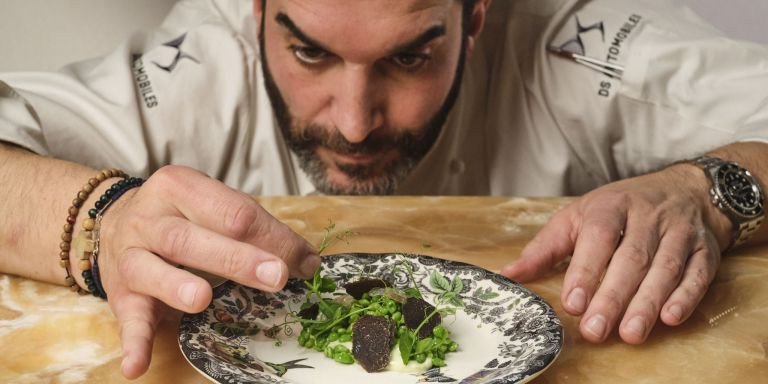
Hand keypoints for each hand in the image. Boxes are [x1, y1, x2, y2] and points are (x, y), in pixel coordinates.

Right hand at [96, 165, 319, 377]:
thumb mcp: (213, 208)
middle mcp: (151, 218)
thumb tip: (306, 262)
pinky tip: (136, 365)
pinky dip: (133, 342)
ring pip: (151, 268)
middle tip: (275, 276)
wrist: (111, 223)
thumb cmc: (181, 218)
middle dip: (236, 258)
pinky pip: (126, 318)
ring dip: (177, 286)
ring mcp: (130, 255)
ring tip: (202, 299)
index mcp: (182, 188)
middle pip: (190, 238)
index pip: (233, 211)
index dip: (271, 237)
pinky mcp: (120, 293)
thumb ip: (256, 230)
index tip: (304, 262)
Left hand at [501, 164, 730, 343]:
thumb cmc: (620, 209)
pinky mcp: (704, 249)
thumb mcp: (577, 218)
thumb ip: (545, 248)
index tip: (572, 302)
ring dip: (647, 303)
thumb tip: (509, 274)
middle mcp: (647, 216)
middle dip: (613, 296)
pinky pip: (697, 274)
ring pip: (664, 268)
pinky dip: (685, 296)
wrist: (685, 189)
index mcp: (610, 206)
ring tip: (630, 334)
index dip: (585, 270)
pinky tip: (670, 318)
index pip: (598, 237)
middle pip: (631, 258)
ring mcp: (678, 232)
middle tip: (595, 329)